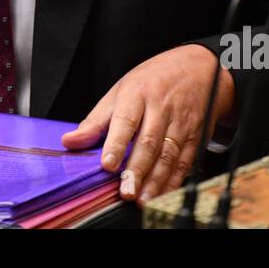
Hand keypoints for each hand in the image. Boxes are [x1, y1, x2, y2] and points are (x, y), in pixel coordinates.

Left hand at [61, 44, 234, 204]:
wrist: (199, 68)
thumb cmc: (153, 80)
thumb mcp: (120, 91)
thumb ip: (96, 121)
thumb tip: (70, 141)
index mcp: (138, 93)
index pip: (125, 119)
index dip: (116, 143)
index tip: (107, 165)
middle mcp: (161, 107)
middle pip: (149, 141)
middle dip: (137, 170)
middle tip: (126, 192)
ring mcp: (181, 122)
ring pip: (169, 154)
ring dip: (156, 180)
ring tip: (142, 199)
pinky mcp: (196, 135)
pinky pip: (185, 161)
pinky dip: (174, 181)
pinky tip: (163, 194)